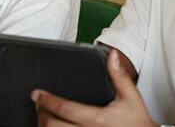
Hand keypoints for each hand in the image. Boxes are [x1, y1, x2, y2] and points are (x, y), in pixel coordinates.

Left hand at [32, 49, 155, 126]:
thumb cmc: (137, 120)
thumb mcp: (130, 96)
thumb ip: (119, 75)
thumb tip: (112, 54)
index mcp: (96, 118)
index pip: (64, 108)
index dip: (47, 100)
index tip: (37, 94)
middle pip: (52, 126)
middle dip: (41, 114)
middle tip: (38, 105)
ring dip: (44, 126)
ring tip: (43, 116)